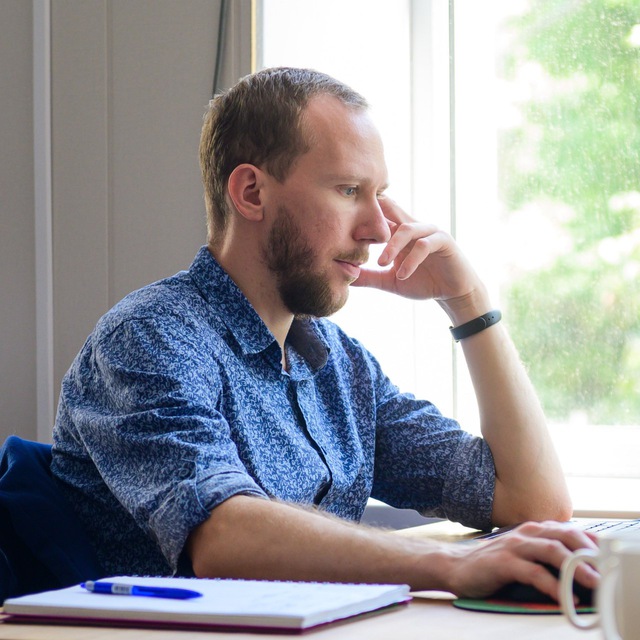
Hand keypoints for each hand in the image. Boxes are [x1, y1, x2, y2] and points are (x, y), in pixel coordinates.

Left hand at [352, 198, 486, 319]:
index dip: (363, 221)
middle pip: (392, 210)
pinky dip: (411, 260)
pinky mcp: (443, 241)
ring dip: (392, 246)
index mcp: (399, 232)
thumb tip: (345, 277)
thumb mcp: (390, 281)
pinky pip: (424, 246)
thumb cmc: (422, 283)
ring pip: (407, 229)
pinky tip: (401, 275)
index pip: (379, 216)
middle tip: (356, 234)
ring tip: (381, 264)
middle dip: (374, 219)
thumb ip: (370, 277)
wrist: (452, 293)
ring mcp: (429, 232)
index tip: (346, 234)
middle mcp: (413, 226)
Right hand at [445, 521, 598, 600]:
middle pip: (566, 535)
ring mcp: (515, 546)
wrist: (455, 565)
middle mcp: (527, 533)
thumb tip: (579, 570)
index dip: (593, 543)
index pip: (571, 531)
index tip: (610, 558)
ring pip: (552, 551)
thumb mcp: (523, 554)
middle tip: (608, 571)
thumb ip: (546, 555)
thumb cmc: (493, 563)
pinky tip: (564, 598)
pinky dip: (552, 586)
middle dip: (590, 552)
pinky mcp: (504, 563)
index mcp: (534, 530)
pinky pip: (533, 572)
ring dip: (576, 567)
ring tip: (593, 583)